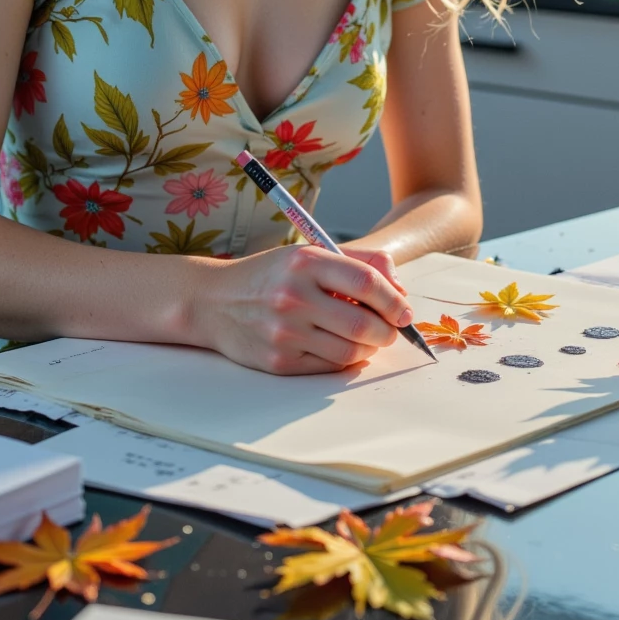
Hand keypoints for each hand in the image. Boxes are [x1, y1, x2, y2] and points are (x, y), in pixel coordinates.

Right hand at [194, 243, 413, 374]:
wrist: (213, 302)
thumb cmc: (271, 275)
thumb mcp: (308, 253)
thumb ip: (360, 261)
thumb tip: (400, 290)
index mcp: (305, 262)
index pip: (366, 282)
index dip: (394, 300)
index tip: (405, 311)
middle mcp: (293, 296)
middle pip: (363, 323)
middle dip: (388, 330)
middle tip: (391, 329)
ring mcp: (285, 332)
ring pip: (350, 350)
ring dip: (369, 347)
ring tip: (366, 337)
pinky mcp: (279, 361)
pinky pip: (329, 366)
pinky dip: (345, 359)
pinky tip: (340, 346)